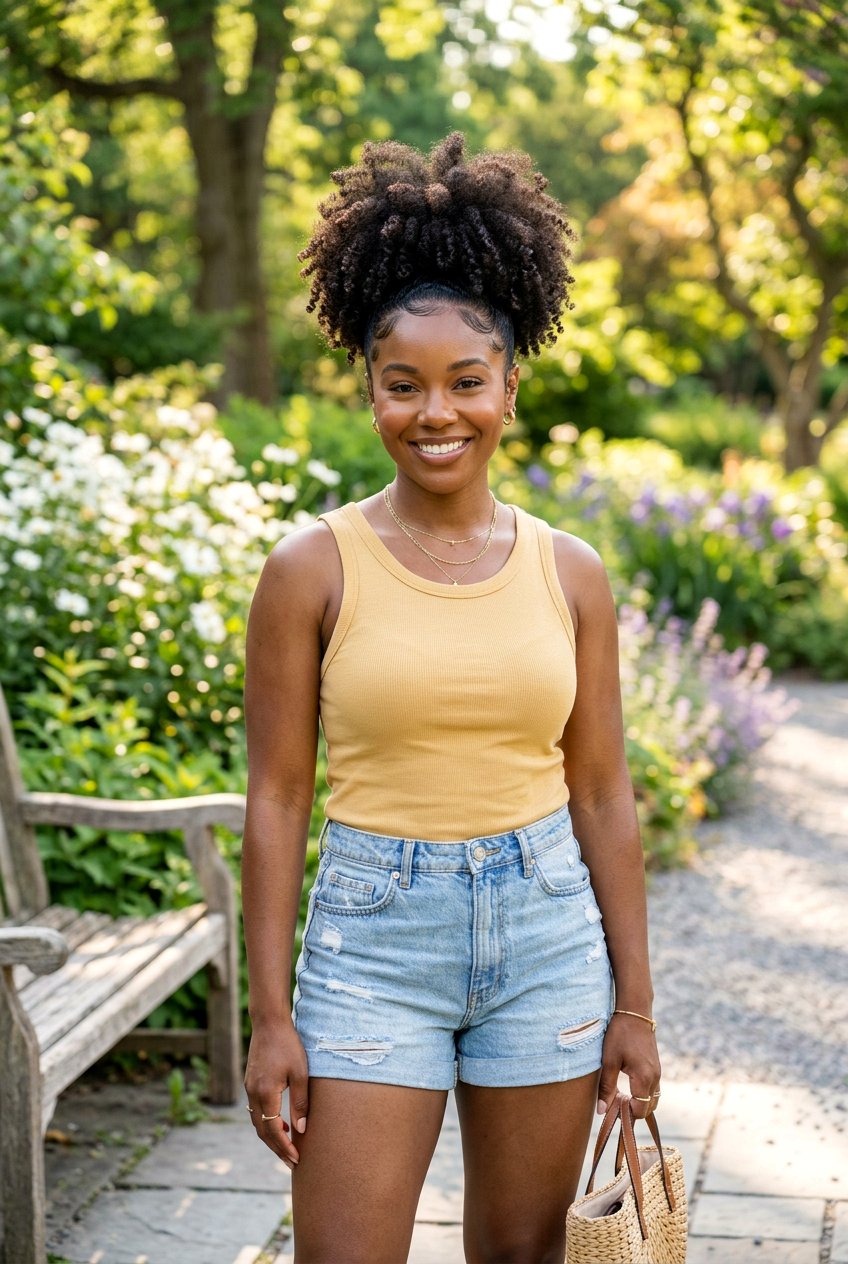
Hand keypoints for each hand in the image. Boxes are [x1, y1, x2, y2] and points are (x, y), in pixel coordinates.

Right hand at [244, 1018, 308, 1169]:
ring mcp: (249, 1088)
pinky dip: (266, 1123)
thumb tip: (301, 1130)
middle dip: (277, 1148)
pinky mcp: (250, 1082)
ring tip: (287, 1148)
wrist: (269, 1023)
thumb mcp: (300, 1074)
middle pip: (262, 1131)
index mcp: (266, 1093)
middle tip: (291, 1162)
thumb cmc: (289, 1045)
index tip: (296, 1159)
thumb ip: (300, 1103)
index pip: (273, 1130)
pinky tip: (280, 1124)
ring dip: (270, 1137)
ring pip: (257, 1122)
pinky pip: (256, 1111)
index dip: (284, 1147)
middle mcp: (253, 1093)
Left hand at [597, 1012, 660, 1120]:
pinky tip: (627, 1085)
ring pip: (652, 1099)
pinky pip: (653, 1089)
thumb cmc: (620, 1034)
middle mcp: (655, 1077)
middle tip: (615, 1102)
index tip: (612, 1107)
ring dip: (639, 1102)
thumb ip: (606, 1087)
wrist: (635, 1011)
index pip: (640, 1111)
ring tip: (620, 1095)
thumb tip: (602, 1110)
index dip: (626, 1115)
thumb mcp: (609, 1060)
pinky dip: (642, 1093)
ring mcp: (658, 1072)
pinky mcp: (656, 1066)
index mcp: (644, 1078)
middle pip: (649, 1108)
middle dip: (633, 1111)